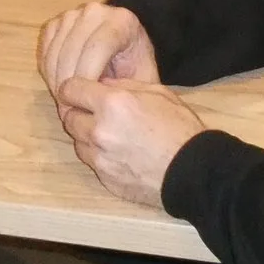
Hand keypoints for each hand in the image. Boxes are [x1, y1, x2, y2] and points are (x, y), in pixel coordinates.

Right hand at [38, 3, 159, 94]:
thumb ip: (123, 89)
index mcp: (122, 21)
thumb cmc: (135, 70)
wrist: (126, 51)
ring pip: (55, 51)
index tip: (86, 103)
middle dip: (69, 84)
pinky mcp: (57, 22)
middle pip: (72, 50)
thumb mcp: (140, 81)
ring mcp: (73, 14)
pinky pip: (45, 49)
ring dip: (56, 80)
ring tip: (65, 102)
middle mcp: (95, 11)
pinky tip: (59, 87)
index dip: (87, 77)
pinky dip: (48, 71)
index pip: (97, 47)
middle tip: (70, 111)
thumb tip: (95, 101)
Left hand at [52, 75, 203, 206]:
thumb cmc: (181, 128)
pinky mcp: (105, 179)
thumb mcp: (157, 93)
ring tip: (108, 133)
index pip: (69, 89)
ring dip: (86, 135)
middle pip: (68, 116)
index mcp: (112, 104)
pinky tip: (117, 152)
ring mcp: (100, 158)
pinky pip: (91, 162)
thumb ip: (123, 86)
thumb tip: (101, 85)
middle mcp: (99, 130)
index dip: (73, 88)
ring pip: (77, 141)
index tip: (79, 91)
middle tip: (92, 111)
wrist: (195, 172)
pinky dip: (98, 155)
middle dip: (77, 111)